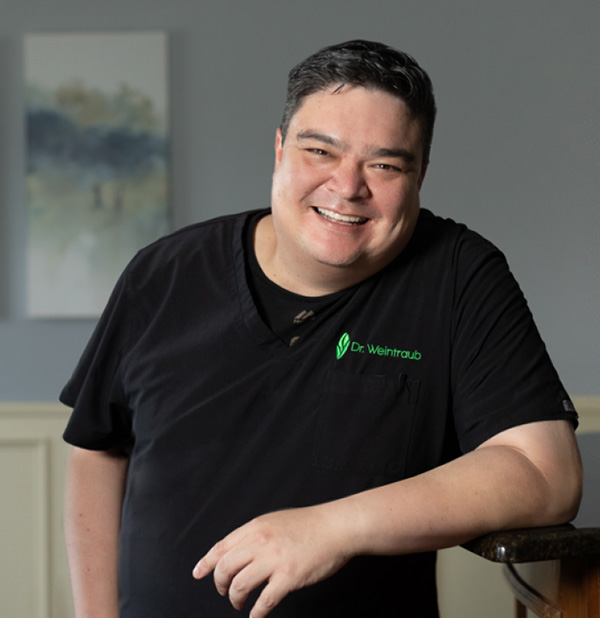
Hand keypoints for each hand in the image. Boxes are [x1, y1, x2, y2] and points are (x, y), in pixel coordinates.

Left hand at [192, 506, 351, 616]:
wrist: (336, 527)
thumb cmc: (310, 524)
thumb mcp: (275, 520)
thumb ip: (256, 533)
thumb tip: (239, 550)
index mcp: (256, 527)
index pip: (222, 547)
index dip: (206, 562)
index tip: (198, 573)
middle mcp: (260, 541)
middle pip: (225, 568)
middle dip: (220, 584)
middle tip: (224, 592)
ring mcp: (273, 560)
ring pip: (239, 585)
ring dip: (235, 599)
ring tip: (240, 603)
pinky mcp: (288, 577)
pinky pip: (264, 601)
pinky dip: (256, 613)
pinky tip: (256, 616)